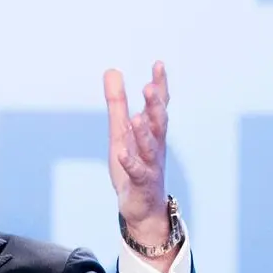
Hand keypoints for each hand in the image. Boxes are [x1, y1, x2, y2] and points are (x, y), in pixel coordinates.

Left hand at [104, 61, 169, 243]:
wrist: (143, 207)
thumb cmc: (134, 166)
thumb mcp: (121, 131)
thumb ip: (117, 103)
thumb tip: (112, 71)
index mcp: (152, 133)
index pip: (158, 106)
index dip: (160, 86)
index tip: (158, 64)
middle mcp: (155, 146)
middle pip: (158, 123)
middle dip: (155, 106)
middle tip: (149, 87)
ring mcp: (149, 165)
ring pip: (149, 148)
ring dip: (144, 133)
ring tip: (137, 118)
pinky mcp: (141, 183)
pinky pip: (137, 172)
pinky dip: (130, 163)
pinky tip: (122, 154)